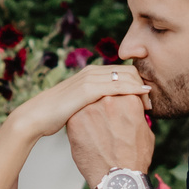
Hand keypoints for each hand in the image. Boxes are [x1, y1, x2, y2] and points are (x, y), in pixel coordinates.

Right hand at [8, 63, 150, 141]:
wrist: (36, 117)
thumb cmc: (54, 116)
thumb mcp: (77, 106)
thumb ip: (92, 103)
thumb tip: (104, 113)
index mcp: (90, 74)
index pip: (121, 72)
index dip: (136, 83)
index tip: (145, 99)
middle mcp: (92, 72)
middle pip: (127, 71)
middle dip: (142, 84)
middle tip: (151, 103)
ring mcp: (90, 79)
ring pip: (126, 76)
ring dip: (141, 88)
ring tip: (150, 104)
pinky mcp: (89, 89)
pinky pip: (118, 86)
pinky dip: (134, 90)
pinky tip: (144, 98)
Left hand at [66, 92, 155, 188]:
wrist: (117, 180)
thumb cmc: (134, 158)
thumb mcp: (145, 131)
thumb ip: (136, 113)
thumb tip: (132, 108)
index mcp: (129, 99)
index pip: (122, 89)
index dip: (121, 99)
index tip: (119, 109)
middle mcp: (108, 99)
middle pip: (104, 93)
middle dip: (105, 104)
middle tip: (107, 120)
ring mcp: (89, 109)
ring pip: (88, 102)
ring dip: (92, 112)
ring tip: (98, 129)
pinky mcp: (74, 121)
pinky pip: (76, 115)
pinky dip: (81, 123)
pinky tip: (88, 135)